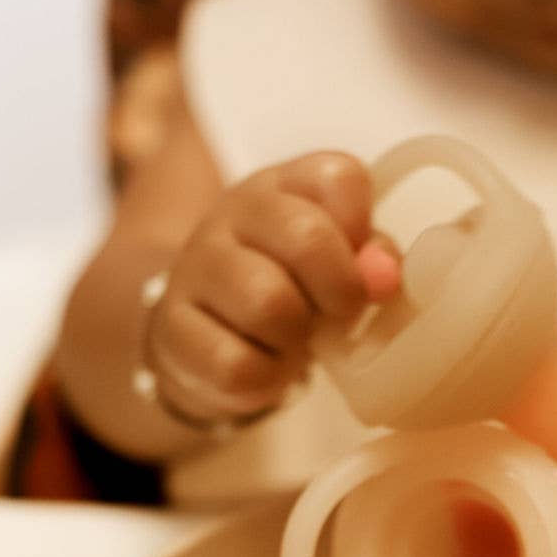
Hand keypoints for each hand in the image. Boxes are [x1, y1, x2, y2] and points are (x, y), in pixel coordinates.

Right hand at [145, 150, 398, 426]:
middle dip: (341, 289)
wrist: (204, 331)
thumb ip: (372, 256)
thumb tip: (384, 276)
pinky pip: (237, 364)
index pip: (339, 178)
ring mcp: (195, 266)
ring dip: (297, 337)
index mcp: (284, 184)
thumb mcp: (336, 259)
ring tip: (294, 339)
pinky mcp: (172, 327)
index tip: (360, 265)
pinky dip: (265, 377)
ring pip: (268, 303)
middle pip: (307, 236)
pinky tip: (263, 365)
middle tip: (339, 313)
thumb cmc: (289, 286)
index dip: (363, 229)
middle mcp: (232, 211)